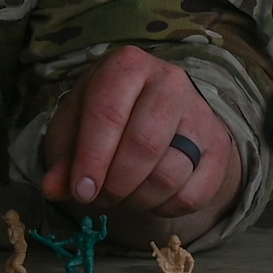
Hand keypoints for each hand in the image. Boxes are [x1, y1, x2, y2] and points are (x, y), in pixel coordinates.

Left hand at [40, 47, 237, 220]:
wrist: (158, 109)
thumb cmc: (108, 114)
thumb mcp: (76, 124)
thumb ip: (62, 156)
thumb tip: (53, 189)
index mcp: (127, 65)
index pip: (108, 114)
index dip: (92, 159)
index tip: (82, 191)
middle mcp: (170, 81)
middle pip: (144, 145)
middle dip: (116, 184)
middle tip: (100, 198)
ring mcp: (200, 113)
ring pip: (169, 175)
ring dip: (138, 199)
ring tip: (122, 195)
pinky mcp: (219, 147)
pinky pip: (193, 195)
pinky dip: (165, 207)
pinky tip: (150, 196)